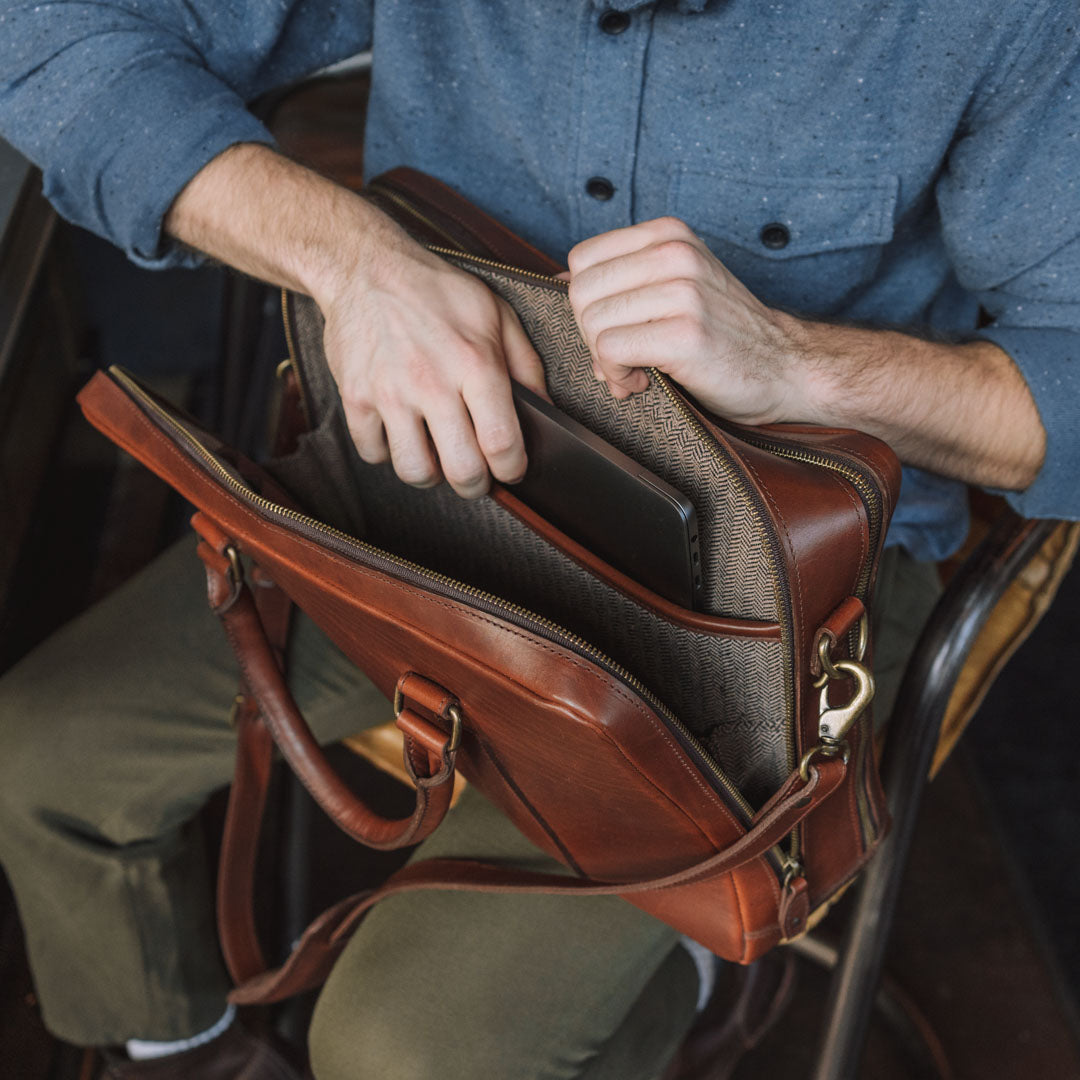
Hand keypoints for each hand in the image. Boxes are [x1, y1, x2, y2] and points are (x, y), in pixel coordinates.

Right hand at [165, 145, 546, 498]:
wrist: (364, 267)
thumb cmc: (435, 290)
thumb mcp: (495, 314)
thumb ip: (526, 364)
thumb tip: (546, 410)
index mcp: (475, 362)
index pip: (501, 442)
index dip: (512, 468)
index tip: (511, 468)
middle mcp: (432, 382)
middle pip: (461, 470)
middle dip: (475, 484)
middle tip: (476, 475)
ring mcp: (389, 393)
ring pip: (415, 471)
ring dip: (432, 474)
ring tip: (437, 456)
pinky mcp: (355, 398)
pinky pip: (373, 453)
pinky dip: (388, 453)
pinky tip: (401, 434)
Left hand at [566, 217, 802, 423]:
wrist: (786, 368)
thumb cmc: (724, 334)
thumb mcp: (677, 284)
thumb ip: (626, 279)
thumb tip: (560, 282)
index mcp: (668, 234)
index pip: (583, 261)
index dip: (588, 304)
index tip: (616, 329)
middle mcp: (674, 254)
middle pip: (581, 293)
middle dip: (589, 334)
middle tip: (622, 357)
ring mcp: (682, 291)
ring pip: (592, 323)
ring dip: (604, 360)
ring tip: (636, 371)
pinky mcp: (684, 333)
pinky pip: (610, 350)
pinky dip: (616, 375)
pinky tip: (642, 381)